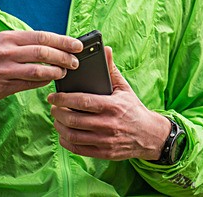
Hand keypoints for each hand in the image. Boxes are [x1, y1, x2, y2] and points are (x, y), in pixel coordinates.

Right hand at [0, 30, 82, 102]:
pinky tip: (49, 81)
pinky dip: (42, 82)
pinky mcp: (3, 85)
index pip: (42, 36)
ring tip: (64, 72)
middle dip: (63, 57)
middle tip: (74, 62)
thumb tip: (54, 45)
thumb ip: (26, 43)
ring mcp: (4, 69)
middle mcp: (7, 51)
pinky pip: (29, 84)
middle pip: (42, 52)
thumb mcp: (3, 42)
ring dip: (55, 72)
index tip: (77, 45)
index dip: (62, 41)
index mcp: (9, 37)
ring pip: (37, 70)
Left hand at [47, 46, 170, 160]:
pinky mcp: (104, 153)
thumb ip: (111, 70)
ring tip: (57, 119)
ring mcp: (106, 141)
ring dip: (60, 127)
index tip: (52, 96)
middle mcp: (108, 124)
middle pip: (74, 120)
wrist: (149, 136)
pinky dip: (66, 142)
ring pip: (73, 136)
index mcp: (112, 106)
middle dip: (58, 113)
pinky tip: (63, 134)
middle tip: (53, 107)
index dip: (63, 99)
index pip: (83, 102)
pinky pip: (79, 149)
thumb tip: (105, 49)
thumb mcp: (124, 88)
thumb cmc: (133, 109)